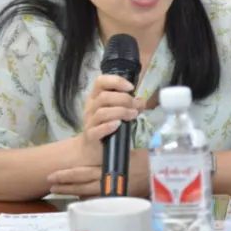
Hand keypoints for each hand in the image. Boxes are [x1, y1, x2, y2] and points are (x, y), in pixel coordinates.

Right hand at [47, 75, 142, 195]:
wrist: (91, 149)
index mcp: (96, 97)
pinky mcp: (90, 135)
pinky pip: (97, 129)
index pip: (100, 81)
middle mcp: (90, 107)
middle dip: (124, 100)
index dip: (116, 81)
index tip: (130, 88)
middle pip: (104, 97)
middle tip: (136, 107)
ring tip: (132, 116)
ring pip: (102, 112)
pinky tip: (118, 125)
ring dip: (121, 112)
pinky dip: (108, 126)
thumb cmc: (105, 127)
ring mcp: (89, 122)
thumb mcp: (117, 113)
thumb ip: (129, 105)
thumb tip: (141, 101)